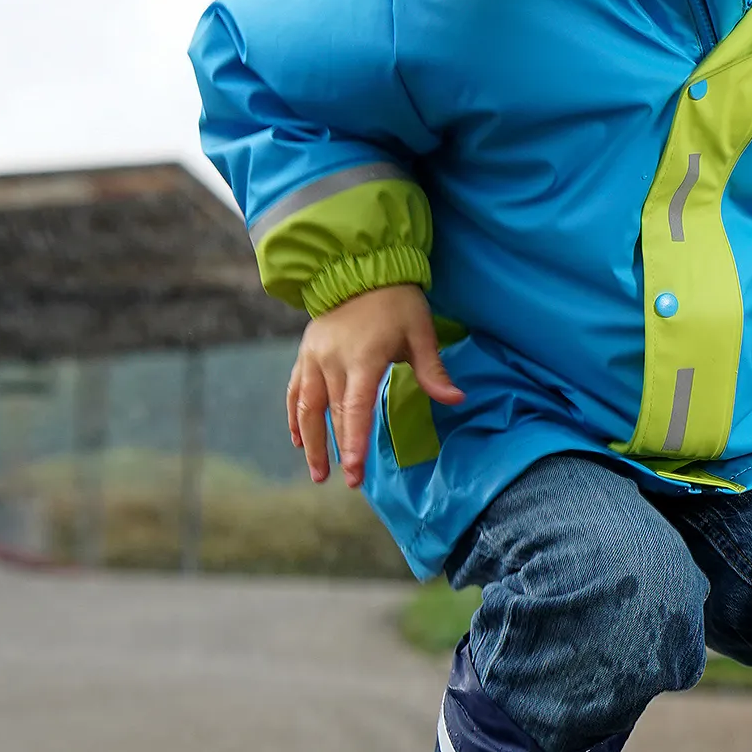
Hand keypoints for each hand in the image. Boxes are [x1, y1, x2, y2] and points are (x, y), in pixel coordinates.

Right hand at [286, 283, 463, 487]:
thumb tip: (457, 399)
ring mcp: (314, 357)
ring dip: (311, 442)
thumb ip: (433, 371)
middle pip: (333, 413)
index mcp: (362, 358)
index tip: (355, 470)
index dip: (355, 440)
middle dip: (338, 450)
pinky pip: (294, 390)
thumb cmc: (397, 303)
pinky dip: (294, 416)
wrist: (361, 269)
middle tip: (348, 482)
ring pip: (306, 407)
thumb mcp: (421, 332)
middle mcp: (332, 360)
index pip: (356, 407)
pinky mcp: (305, 354)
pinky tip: (298, 439)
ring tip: (317, 472)